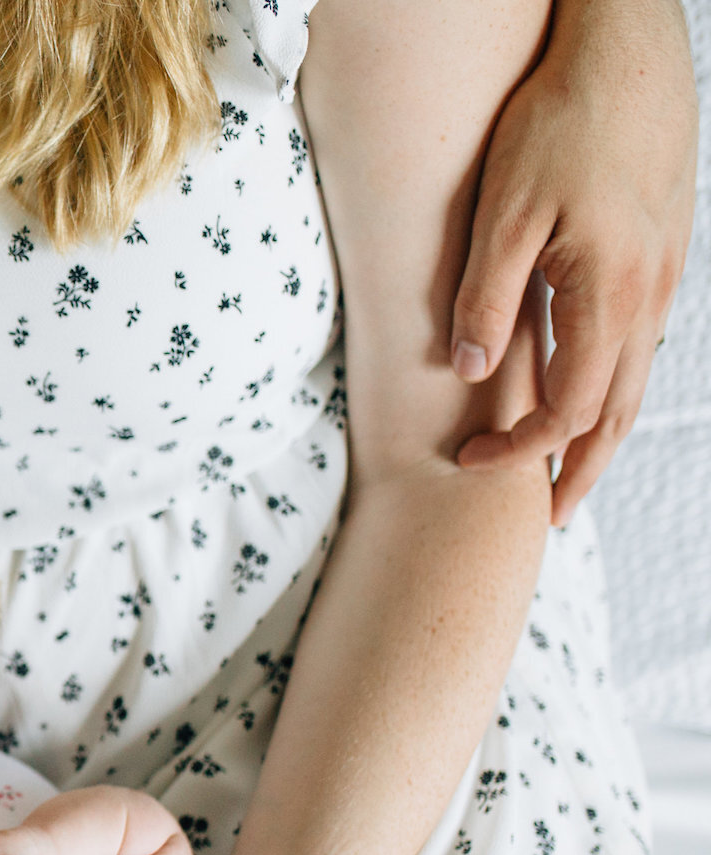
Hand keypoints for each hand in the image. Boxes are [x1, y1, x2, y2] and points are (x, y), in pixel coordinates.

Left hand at [449, 0, 695, 524]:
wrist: (627, 53)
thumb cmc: (558, 124)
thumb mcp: (505, 214)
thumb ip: (487, 297)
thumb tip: (470, 371)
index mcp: (612, 294)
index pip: (572, 408)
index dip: (522, 449)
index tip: (471, 462)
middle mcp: (651, 296)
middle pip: (618, 412)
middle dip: (580, 469)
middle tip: (545, 519)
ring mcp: (666, 276)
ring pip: (637, 380)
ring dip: (603, 433)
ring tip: (568, 472)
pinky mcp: (665, 254)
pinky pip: (642, 342)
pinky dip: (616, 384)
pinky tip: (590, 393)